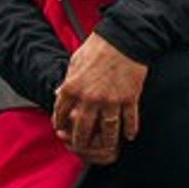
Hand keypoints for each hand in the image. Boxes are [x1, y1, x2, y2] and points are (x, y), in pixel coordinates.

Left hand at [51, 32, 147, 167]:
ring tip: (106, 148)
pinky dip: (130, 131)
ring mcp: (111, 100)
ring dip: (107, 142)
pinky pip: (129, 121)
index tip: (61, 130)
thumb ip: (67, 81)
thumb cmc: (97, 48)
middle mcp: (90, 97)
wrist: (123, 39)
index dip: (60, 123)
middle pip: (83, 129)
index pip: (61, 113)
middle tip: (80, 146)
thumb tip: (58, 94)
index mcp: (73, 87)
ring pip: (108, 131)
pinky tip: (129, 137)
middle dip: (80, 141)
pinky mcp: (129, 99)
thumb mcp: (74, 62)